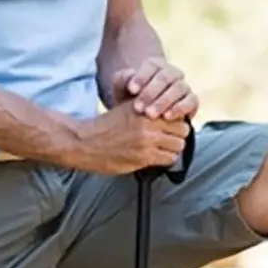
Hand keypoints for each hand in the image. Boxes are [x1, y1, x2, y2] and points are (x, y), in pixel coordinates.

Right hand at [71, 103, 188, 175]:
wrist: (84, 143)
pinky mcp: (144, 157)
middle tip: (169, 139)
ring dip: (173, 149)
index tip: (170, 127)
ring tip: (163, 150)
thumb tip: (166, 113)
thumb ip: (146, 108)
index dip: (176, 121)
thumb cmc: (103, 127)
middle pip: (182, 130)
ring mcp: (148, 141)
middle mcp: (149, 123)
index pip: (177, 114)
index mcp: (145, 108)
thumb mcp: (125, 108)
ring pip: (178, 146)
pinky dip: (165, 159)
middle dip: (177, 135)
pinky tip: (156, 158)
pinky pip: (169, 159)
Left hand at [111, 57, 198, 122]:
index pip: (152, 65)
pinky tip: (167, 117)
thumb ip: (122, 80)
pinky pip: (191, 101)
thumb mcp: (121, 89)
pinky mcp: (191, 101)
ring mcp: (183, 86)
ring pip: (179, 88)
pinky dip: (180, 108)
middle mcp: (172, 73)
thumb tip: (130, 76)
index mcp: (155, 66)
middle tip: (138, 108)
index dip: (142, 76)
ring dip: (164, 101)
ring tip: (150, 114)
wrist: (142, 115)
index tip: (131, 90)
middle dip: (151, 92)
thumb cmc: (129, 98)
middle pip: (165, 77)